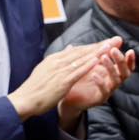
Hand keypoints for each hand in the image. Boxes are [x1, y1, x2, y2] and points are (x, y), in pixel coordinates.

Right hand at [8, 39, 125, 121]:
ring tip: (111, 46)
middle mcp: (57, 62)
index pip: (77, 50)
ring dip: (98, 52)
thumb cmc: (34, 89)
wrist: (24, 100)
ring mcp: (59, 71)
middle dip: (100, 45)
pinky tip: (98, 61)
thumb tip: (68, 49)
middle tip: (115, 39)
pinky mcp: (62, 81)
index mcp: (53, 59)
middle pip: (82, 51)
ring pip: (82, 59)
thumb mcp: (45, 71)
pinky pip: (77, 72)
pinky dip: (88, 65)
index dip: (92, 46)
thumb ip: (58, 61)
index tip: (105, 42)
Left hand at [58, 39, 134, 132]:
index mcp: (112, 72)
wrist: (68, 96)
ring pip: (115, 80)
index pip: (126, 65)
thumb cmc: (80, 77)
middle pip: (124, 72)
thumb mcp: (89, 61)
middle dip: (121, 61)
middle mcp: (112, 81)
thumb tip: (109, 39)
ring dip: (111, 68)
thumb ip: (98, 51)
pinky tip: (95, 74)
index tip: (130, 50)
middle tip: (114, 50)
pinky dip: (101, 82)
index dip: (130, 59)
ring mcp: (107, 91)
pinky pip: (104, 91)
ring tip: (103, 58)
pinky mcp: (99, 98)